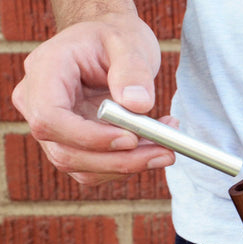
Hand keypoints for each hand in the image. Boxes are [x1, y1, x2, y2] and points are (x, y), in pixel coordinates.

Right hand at [11, 13, 174, 184]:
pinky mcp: (75, 146)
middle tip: (165, 152)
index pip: (50, 117)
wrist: (111, 46)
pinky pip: (97, 169)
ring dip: (129, 165)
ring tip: (166, 145)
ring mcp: (55, 130)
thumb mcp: (128, 42)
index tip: (130, 138)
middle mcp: (39, 105)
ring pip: (83, 168)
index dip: (88, 137)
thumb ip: (133, 71)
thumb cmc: (115, 38)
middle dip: (119, 160)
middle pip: (66, 152)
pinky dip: (129, 164)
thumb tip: (138, 105)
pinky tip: (154, 144)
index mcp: (45, 72)